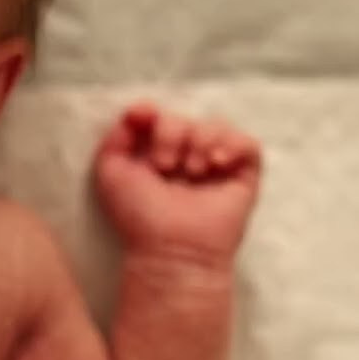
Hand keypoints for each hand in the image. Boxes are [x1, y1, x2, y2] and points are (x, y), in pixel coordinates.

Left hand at [95, 103, 261, 262]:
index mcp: (154, 155)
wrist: (170, 248)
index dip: (149, 112)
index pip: (156, 117)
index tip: (142, 118)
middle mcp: (185, 157)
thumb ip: (115, 138)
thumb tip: (138, 111)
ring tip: (191, 170)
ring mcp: (215, 166)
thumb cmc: (138, 216)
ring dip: (199, 141)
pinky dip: (232, 145)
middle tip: (164, 166)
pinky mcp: (243, 176)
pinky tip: (215, 163)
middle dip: (170, 134)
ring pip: (214, 125)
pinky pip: (248, 143)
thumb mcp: (111, 172)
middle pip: (182, 118)